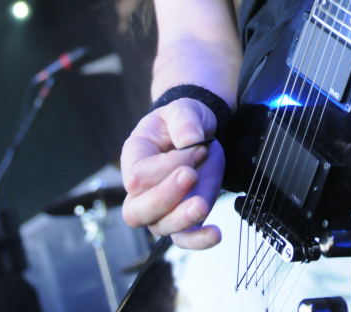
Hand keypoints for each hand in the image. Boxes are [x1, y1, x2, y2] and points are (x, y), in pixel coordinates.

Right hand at [121, 98, 225, 249]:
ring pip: (161, 227)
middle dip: (164, 198)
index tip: (197, 148)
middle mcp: (141, 189)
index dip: (167, 166)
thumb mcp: (182, 110)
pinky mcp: (183, 215)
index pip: (139, 176)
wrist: (198, 130)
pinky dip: (198, 240)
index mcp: (134, 158)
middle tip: (191, 175)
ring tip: (202, 203)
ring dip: (182, 219)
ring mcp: (162, 206)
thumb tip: (189, 139)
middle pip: (137, 211)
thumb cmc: (183, 119)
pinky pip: (184, 238)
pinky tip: (215, 233)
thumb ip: (183, 119)